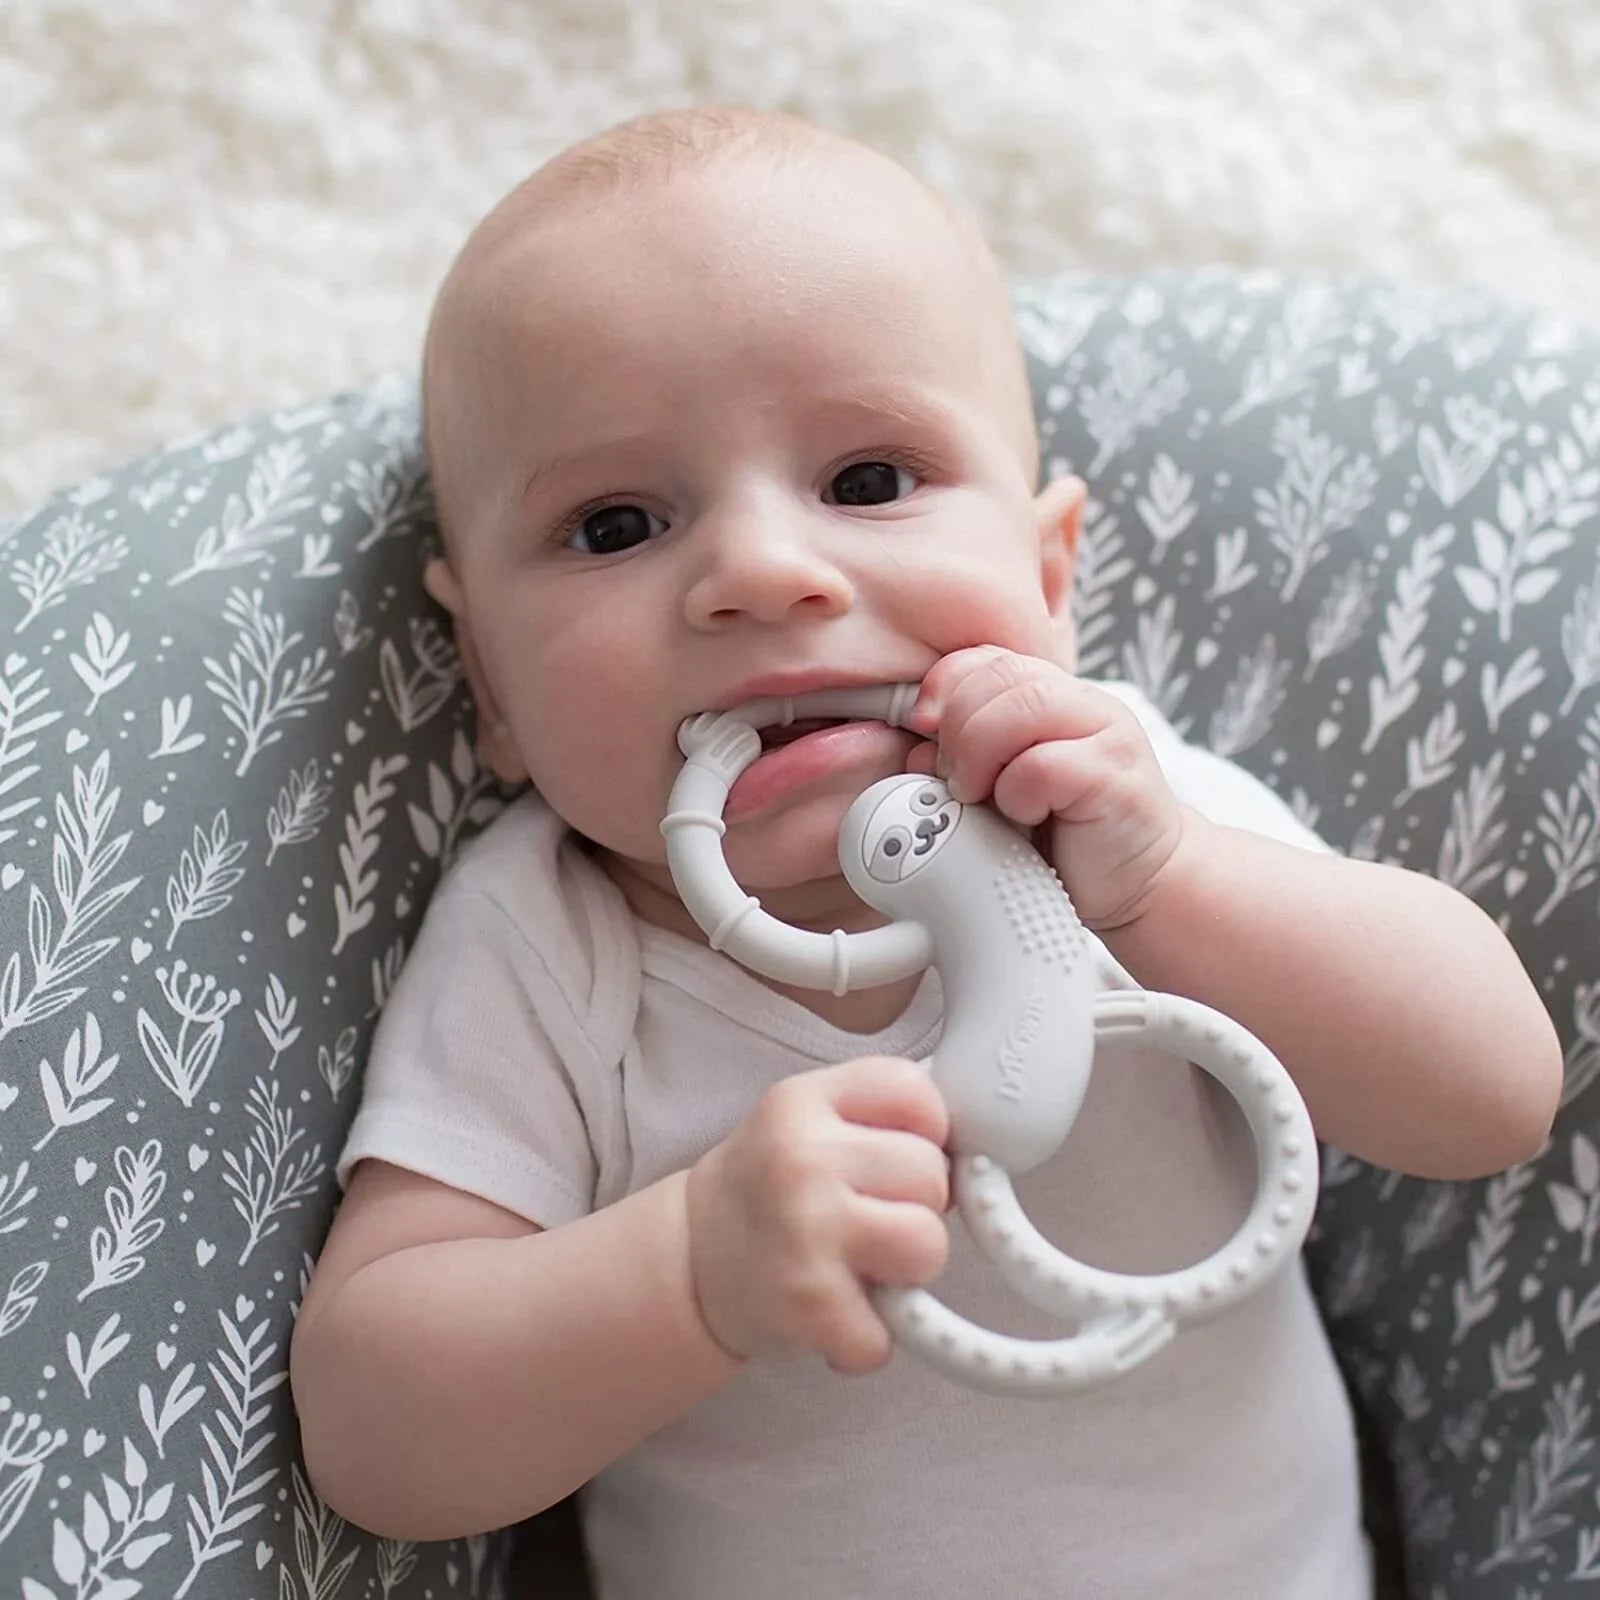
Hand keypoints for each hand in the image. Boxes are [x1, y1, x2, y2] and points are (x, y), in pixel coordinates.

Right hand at [685, 1057, 950, 1374]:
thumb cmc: (770, 1188)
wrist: (689, 1261)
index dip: (928, 1132)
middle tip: (869, 1218)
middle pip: (932, 1175)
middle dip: (916, 1205)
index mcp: (804, 1100)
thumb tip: (978, 1141)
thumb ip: (879, 1114)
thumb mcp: (808, 1117)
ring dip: (907, 1270)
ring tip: (860, 1264)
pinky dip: (871, 1336)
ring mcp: (806, 1231)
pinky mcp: (811, 1306)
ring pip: (929, 1246)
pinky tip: (835, 1311)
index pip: (919, 1094)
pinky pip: (894, 1330)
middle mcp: (802, 1158)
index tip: (897, 1158)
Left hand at [905, 646, 1184, 931]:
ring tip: (980, 797)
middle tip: (955, 779)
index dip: (943, 686)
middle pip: (996, 675)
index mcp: (1050, 695)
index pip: (985, 658)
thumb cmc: (1063, 838)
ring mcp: (1105, 732)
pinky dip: (1015, 795)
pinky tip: (1025, 818)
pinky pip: (1041, 766)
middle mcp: (1081, 702)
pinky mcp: (1113, 774)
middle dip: (956, 727)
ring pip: (1020, 707)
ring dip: (979, 755)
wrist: (1136, 886)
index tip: (922, 728)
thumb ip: (961, 760)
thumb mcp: (997, 790)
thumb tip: (914, 751)